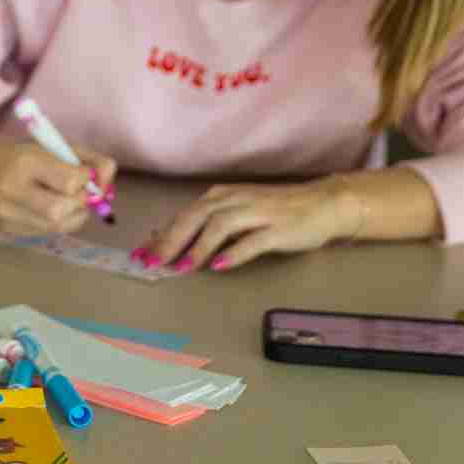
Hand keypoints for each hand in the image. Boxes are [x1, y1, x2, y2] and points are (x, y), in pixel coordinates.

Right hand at [0, 138, 117, 236]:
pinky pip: (48, 232)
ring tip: (70, 200)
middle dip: (80, 202)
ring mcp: (8, 213)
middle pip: (60, 210)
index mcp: (26, 161)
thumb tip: (108, 185)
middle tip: (80, 192)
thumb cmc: (27, 153)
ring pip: (57, 226)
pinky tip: (54, 208)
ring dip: (75, 214)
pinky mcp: (8, 228)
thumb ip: (91, 160)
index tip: (85, 174)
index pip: (69, 181)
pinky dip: (61, 222)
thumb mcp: (59, 146)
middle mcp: (13, 189)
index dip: (87, 180)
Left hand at [138, 180, 363, 271]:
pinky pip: (252, 241)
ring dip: (198, 247)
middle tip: (153, 262)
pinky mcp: (278, 229)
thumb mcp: (237, 213)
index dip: (161, 235)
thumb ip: (208, 225)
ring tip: (182, 266)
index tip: (141, 254)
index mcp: (221, 196)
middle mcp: (235, 200)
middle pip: (195, 218)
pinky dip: (233, 253)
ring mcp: (257, 213)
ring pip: (219, 226)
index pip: (184, 215)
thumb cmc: (276, 211)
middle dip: (171, 240)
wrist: (323, 203)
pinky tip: (219, 266)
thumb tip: (172, 240)